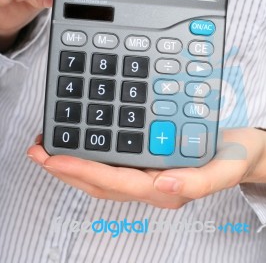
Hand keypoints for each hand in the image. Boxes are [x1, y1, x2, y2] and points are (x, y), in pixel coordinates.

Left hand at [27, 128, 265, 208]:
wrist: (243, 148)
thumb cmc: (235, 157)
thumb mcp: (225, 168)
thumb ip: (198, 181)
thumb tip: (162, 184)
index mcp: (165, 187)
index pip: (117, 182)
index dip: (84, 171)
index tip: (54, 159)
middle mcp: (151, 182)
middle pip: (101, 181)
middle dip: (67, 168)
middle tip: (38, 151)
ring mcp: (147, 170)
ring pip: (102, 172)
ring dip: (74, 160)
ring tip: (48, 145)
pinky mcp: (148, 157)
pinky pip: (114, 158)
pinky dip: (92, 150)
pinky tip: (81, 137)